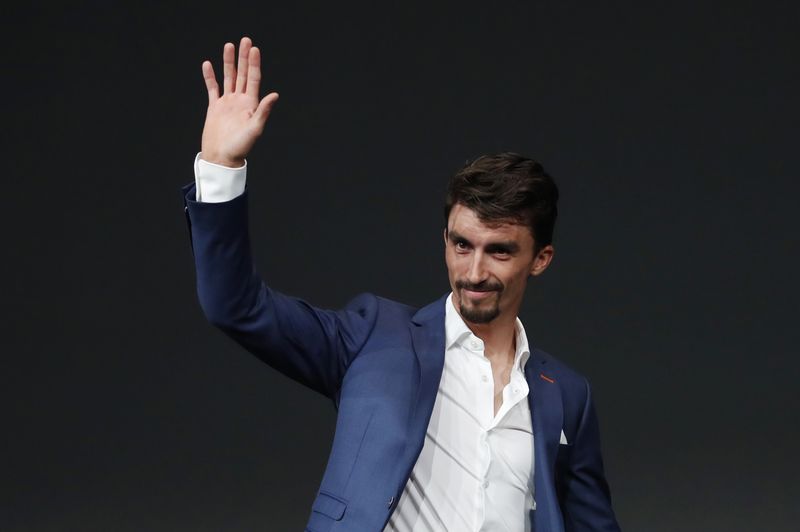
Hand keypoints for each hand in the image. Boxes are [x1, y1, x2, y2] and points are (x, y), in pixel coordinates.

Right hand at [200, 37, 278, 166]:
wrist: (222, 158)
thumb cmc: (240, 147)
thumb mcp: (255, 129)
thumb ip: (263, 111)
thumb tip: (275, 95)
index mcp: (251, 105)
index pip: (254, 79)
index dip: (254, 64)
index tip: (254, 49)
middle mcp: (240, 101)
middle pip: (243, 74)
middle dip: (244, 58)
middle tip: (245, 40)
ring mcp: (227, 103)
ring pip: (228, 78)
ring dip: (228, 62)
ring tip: (228, 45)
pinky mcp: (215, 108)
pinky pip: (212, 88)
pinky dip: (210, 77)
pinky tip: (208, 64)